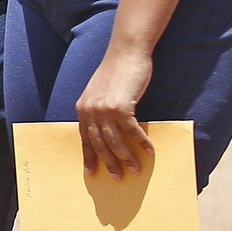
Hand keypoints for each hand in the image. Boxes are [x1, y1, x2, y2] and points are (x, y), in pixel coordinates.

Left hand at [75, 43, 153, 178]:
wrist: (126, 52)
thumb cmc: (117, 72)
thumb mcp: (101, 92)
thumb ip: (100, 110)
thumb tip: (108, 131)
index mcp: (83, 108)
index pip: (85, 138)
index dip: (89, 156)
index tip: (92, 172)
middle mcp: (90, 110)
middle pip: (99, 144)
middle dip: (109, 163)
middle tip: (118, 177)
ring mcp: (104, 109)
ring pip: (115, 142)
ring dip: (127, 158)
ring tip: (136, 170)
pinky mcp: (121, 106)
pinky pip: (132, 131)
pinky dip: (142, 143)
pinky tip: (149, 151)